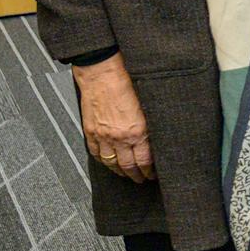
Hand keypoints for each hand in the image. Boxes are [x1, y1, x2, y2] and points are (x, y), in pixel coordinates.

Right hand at [74, 54, 154, 181]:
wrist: (103, 71)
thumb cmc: (127, 80)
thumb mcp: (149, 105)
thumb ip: (153, 124)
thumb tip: (160, 137)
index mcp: (137, 131)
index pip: (145, 161)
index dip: (150, 171)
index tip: (154, 175)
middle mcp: (119, 136)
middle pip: (128, 166)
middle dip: (136, 175)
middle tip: (141, 179)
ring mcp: (102, 135)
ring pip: (111, 162)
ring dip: (120, 171)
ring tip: (126, 174)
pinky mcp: (90, 130)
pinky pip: (95, 152)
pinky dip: (102, 160)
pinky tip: (108, 162)